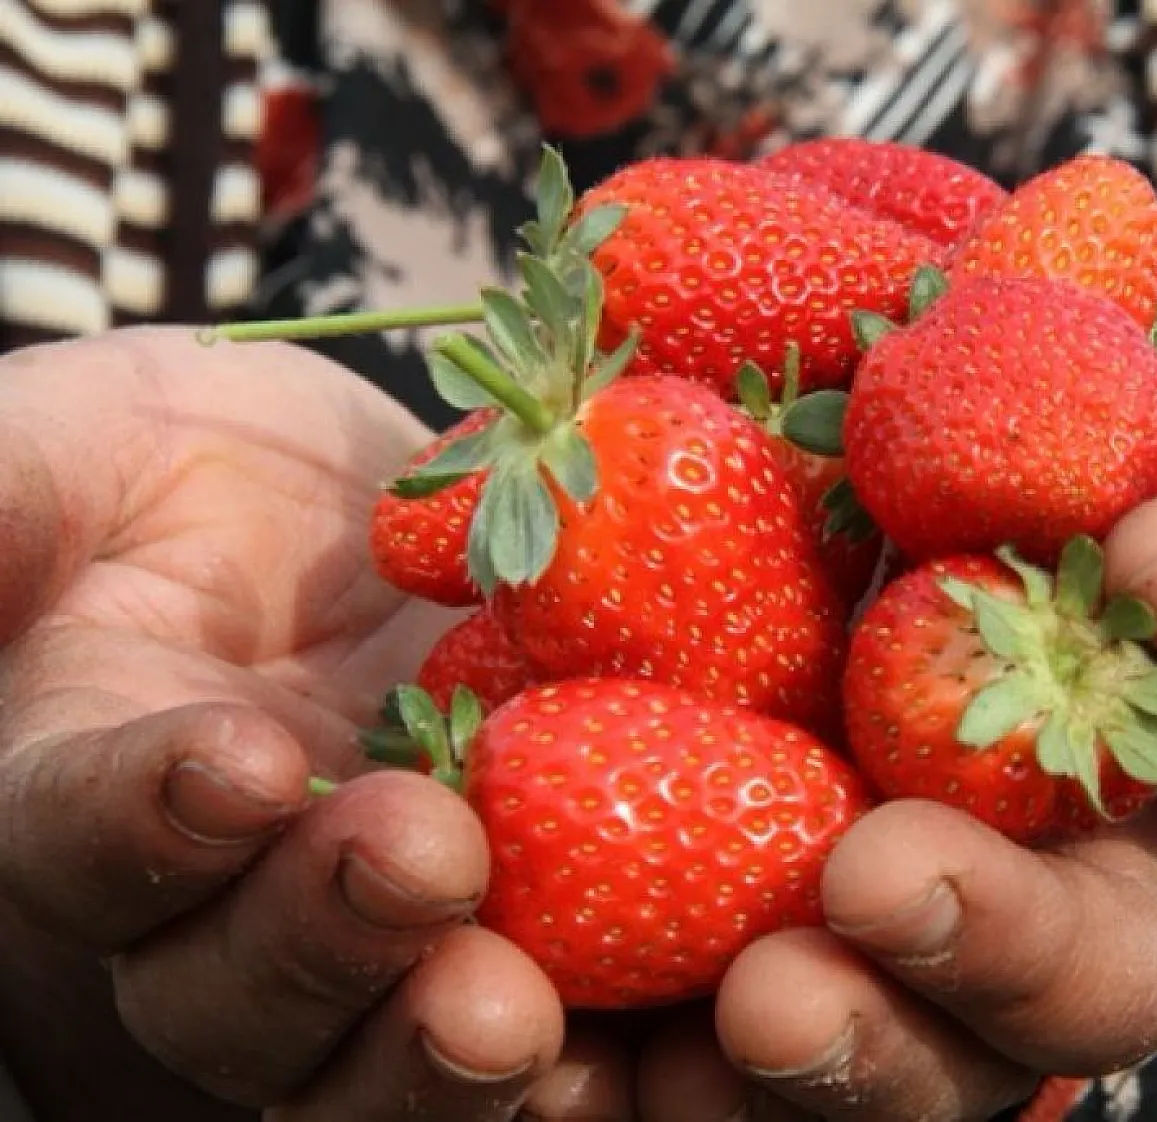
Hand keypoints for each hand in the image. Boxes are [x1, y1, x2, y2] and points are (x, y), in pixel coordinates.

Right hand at [0, 329, 568, 1119]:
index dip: (144, 814)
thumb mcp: (93, 450)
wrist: (371, 534)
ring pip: (379, 1062)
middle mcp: (219, 917)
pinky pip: (551, 1050)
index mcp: (91, 796)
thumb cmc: (200, 480)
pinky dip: (597, 1069)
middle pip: (235, 995)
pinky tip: (661, 1043)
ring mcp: (371, 959)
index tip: (234, 755)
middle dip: (321, 942)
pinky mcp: (518, 956)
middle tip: (419, 863)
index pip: (79, 835)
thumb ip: (7, 496)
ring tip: (512, 1009)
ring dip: (442, 1055)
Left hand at [526, 269, 1156, 1120]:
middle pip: (1092, 979)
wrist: (822, 390)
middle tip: (893, 880)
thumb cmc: (1067, 362)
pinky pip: (693, 1049)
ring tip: (756, 998)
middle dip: (1010, 942)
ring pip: (907, 1060)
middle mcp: (1076, 863)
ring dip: (843, 1047)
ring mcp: (905, 919)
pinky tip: (548, 1012)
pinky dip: (633, 1053)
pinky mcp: (732, 930)